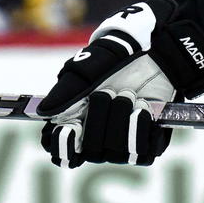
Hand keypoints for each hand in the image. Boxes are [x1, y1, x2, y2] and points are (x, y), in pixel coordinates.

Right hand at [38, 0, 203, 166]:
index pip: (60, 149)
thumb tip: (44, 111)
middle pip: (89, 152)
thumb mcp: (91, 62)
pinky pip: (141, 153)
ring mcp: (122, 140)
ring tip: (132, 95)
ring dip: (123, 121)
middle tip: (110, 92)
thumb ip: (68, 87)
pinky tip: (145, 108)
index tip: (70, 129)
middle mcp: (97, 135)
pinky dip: (142, 129)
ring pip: (115, 153)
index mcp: (76, 118)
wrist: (160, 49)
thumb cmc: (121, 53)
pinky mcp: (147, 142)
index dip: (63, 146)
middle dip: (100, 120)